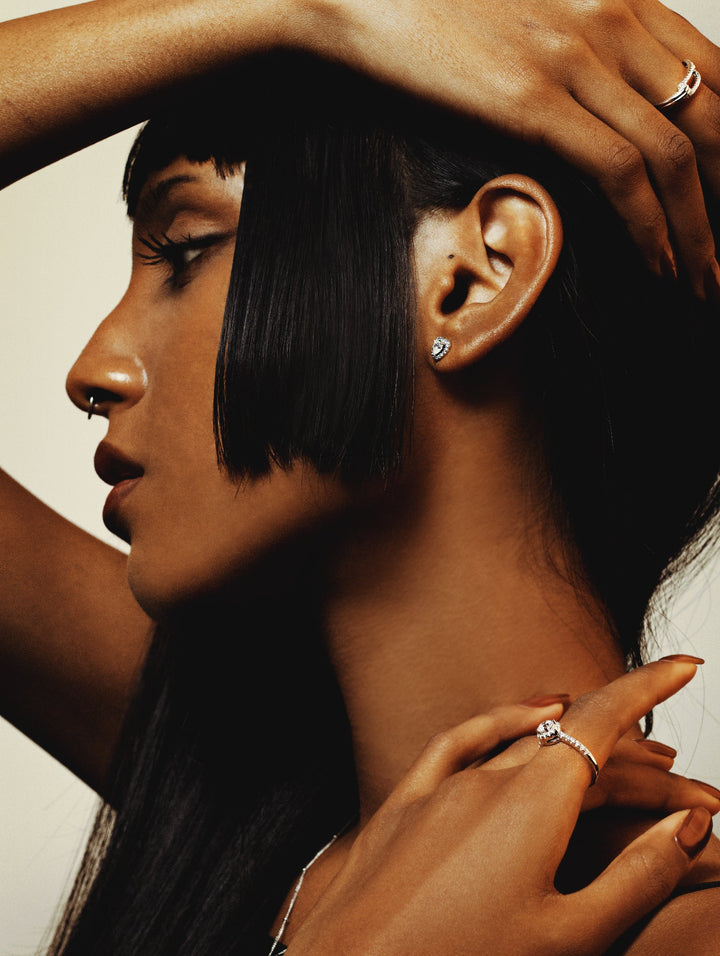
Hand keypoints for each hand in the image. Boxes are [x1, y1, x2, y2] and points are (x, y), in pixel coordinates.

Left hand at [287, 659, 715, 954]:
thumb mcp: (571, 936)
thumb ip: (637, 876)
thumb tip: (687, 825)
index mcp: (532, 804)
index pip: (604, 720)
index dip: (649, 686)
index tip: (685, 665)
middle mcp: (487, 779)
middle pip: (575, 744)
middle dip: (636, 757)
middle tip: (686, 787)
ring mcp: (442, 787)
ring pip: (525, 747)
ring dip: (579, 748)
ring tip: (626, 762)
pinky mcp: (407, 801)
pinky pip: (460, 742)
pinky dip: (500, 722)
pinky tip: (524, 718)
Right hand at [305, 0, 719, 297]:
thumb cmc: (437, 14)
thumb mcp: (532, 22)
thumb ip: (583, 55)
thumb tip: (603, 119)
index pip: (716, 74)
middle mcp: (612, 21)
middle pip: (713, 117)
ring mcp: (575, 60)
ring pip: (677, 153)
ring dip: (699, 230)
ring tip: (701, 279)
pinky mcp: (534, 102)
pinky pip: (620, 172)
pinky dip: (650, 227)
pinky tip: (658, 265)